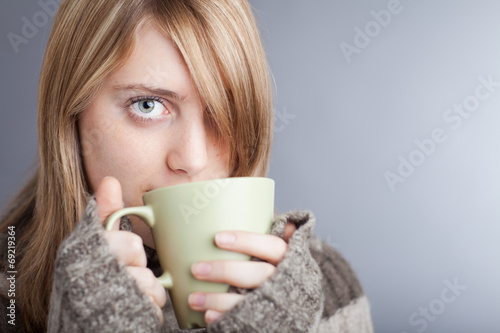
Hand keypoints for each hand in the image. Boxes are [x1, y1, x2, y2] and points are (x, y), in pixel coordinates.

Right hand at [96, 176, 166, 322]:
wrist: (90, 324)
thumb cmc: (94, 279)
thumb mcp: (93, 243)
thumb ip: (104, 213)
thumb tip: (109, 180)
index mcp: (79, 253)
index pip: (127, 240)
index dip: (129, 247)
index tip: (122, 256)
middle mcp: (87, 277)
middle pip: (136, 253)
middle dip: (137, 264)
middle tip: (125, 274)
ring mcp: (106, 299)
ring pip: (150, 281)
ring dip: (148, 289)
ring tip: (130, 294)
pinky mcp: (126, 317)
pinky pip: (155, 304)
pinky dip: (151, 306)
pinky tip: (136, 308)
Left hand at [188, 223, 296, 322]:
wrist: (299, 313)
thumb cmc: (284, 273)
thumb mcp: (284, 253)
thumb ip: (275, 235)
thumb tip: (274, 215)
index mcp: (292, 259)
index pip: (273, 246)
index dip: (247, 241)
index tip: (218, 238)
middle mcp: (286, 281)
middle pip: (259, 274)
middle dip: (226, 271)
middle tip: (196, 268)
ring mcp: (277, 303)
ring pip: (248, 301)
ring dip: (218, 299)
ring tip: (192, 298)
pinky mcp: (268, 322)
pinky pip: (245, 322)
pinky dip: (225, 319)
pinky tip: (207, 317)